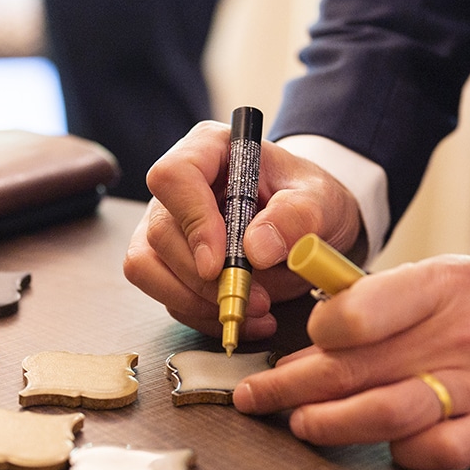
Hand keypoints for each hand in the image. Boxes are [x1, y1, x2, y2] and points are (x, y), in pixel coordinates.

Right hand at [123, 122, 362, 339]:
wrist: (313, 224)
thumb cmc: (311, 199)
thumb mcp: (320, 200)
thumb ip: (295, 216)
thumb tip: (256, 249)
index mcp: (209, 150)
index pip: (174, 177)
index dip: (193, 221)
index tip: (220, 262)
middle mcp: (178, 188)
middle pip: (160, 233)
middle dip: (204, 278)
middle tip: (255, 298)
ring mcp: (169, 226)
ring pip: (148, 269)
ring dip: (197, 302)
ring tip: (253, 312)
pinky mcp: (171, 263)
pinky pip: (168, 297)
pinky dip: (205, 316)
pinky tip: (247, 318)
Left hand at [231, 255, 469, 469]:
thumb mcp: (443, 277)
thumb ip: (382, 303)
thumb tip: (313, 339)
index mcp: (437, 286)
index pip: (356, 311)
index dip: (314, 334)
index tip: (295, 345)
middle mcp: (455, 334)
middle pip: (354, 366)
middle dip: (290, 386)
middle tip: (254, 398)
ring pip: (388, 412)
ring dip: (333, 425)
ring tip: (302, 426)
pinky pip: (442, 452)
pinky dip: (406, 454)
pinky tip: (388, 448)